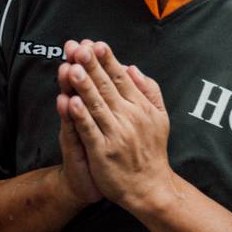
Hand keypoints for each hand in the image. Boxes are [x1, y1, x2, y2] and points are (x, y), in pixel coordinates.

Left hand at [57, 40, 174, 213]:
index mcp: (141, 107)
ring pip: (96, 106)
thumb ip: (149, 91)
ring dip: (83, 86)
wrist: (149, 188)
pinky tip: (71, 102)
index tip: (94, 43)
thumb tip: (133, 68)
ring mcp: (116, 135)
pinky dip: (80, 117)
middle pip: (107, 87)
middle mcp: (130, 118)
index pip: (121, 78)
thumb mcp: (160, 118)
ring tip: (72, 67)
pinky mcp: (103, 152)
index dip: (106, 60)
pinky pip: (89, 131)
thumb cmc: (150, 150)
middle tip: (78, 47)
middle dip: (91, 66)